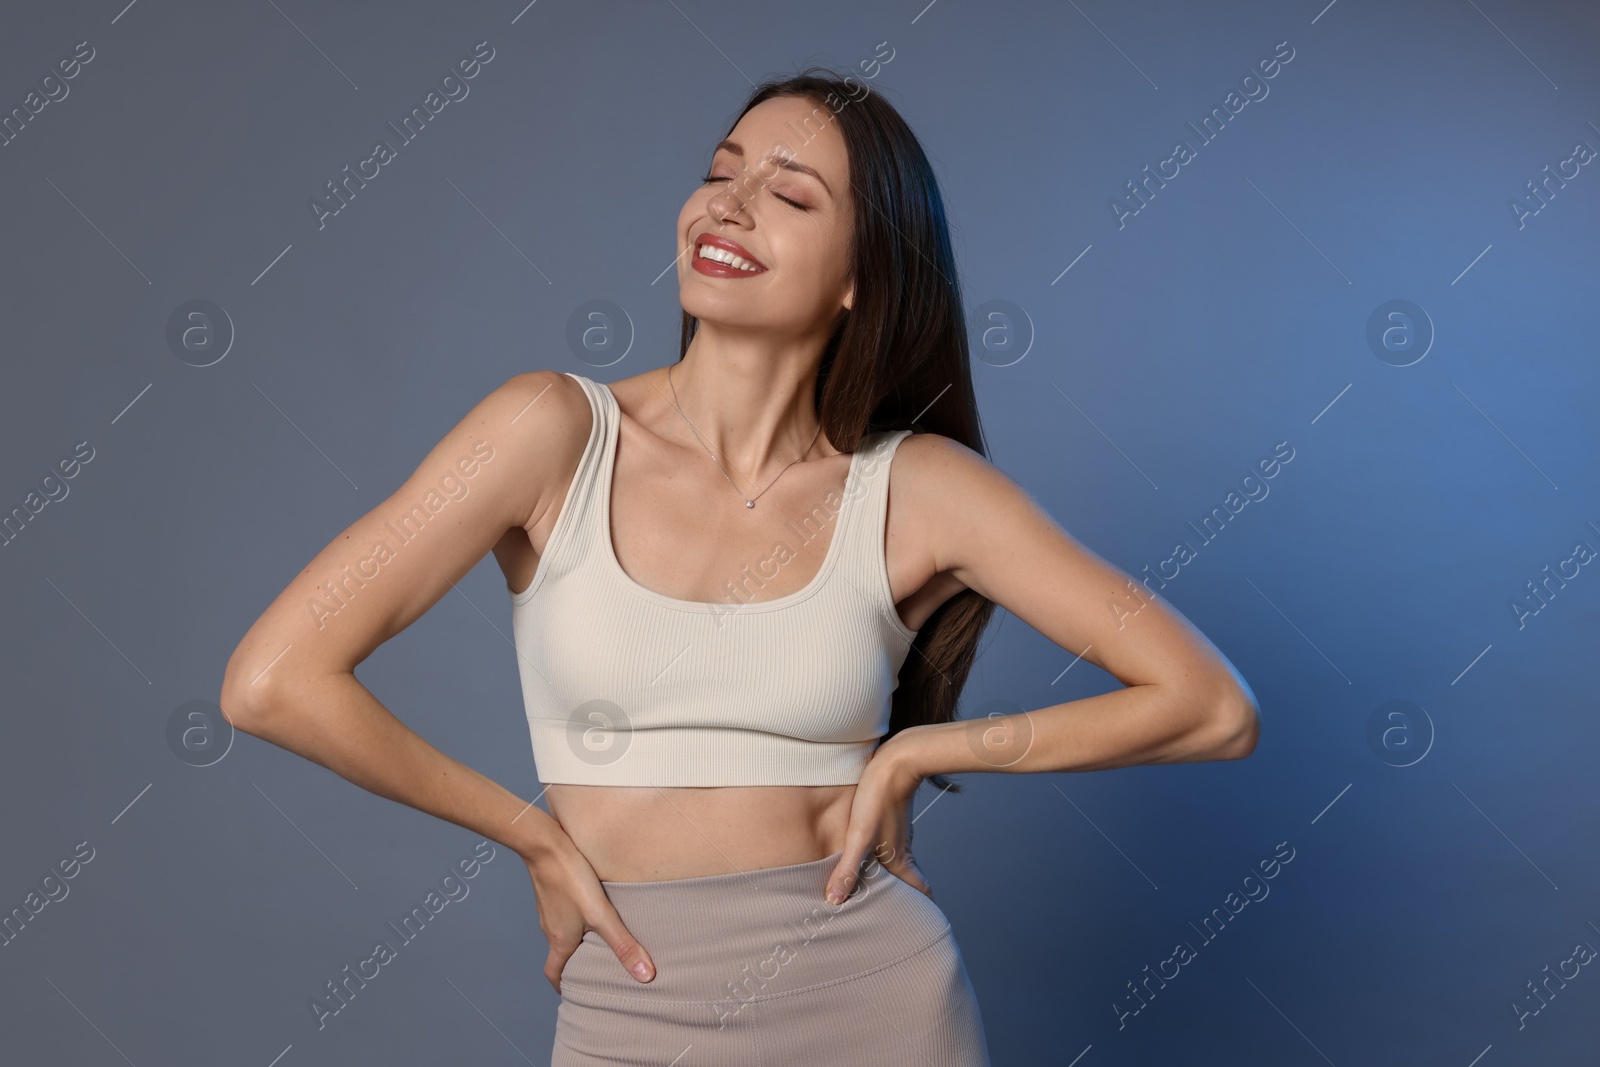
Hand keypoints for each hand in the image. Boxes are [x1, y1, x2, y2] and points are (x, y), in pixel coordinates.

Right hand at [522, 831, 654, 995]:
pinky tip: (590, 904)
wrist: (545, 844)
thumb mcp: (602, 915)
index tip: (574, 989)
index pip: (553, 972)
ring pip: (561, 930)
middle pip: (560, 952)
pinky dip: (574, 915)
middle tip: (594, 963)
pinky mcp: (551, 890)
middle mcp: (550, 927)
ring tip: (599, 935)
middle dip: (575, 961)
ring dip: (576, 936)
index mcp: (559, 940)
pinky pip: (562, 910)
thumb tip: (645, 976)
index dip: (563, 984)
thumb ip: (624, 944)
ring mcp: (548, 908)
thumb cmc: (570, 880)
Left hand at [823, 734, 932, 904]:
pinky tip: (873, 851)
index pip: (920, 890)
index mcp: (898, 858)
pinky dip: (887, 855)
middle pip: (911, 879)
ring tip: (881, 887)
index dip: (922, 907)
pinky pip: (893, 843)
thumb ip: (848, 869)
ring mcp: (900, 832)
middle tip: (900, 912)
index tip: (920, 924)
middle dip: (908, 896)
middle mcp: (903, 848)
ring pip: (901, 861)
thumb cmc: (879, 798)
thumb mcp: (859, 836)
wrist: (897, 760)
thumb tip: (835, 900)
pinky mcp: (893, 816)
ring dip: (895, 876)